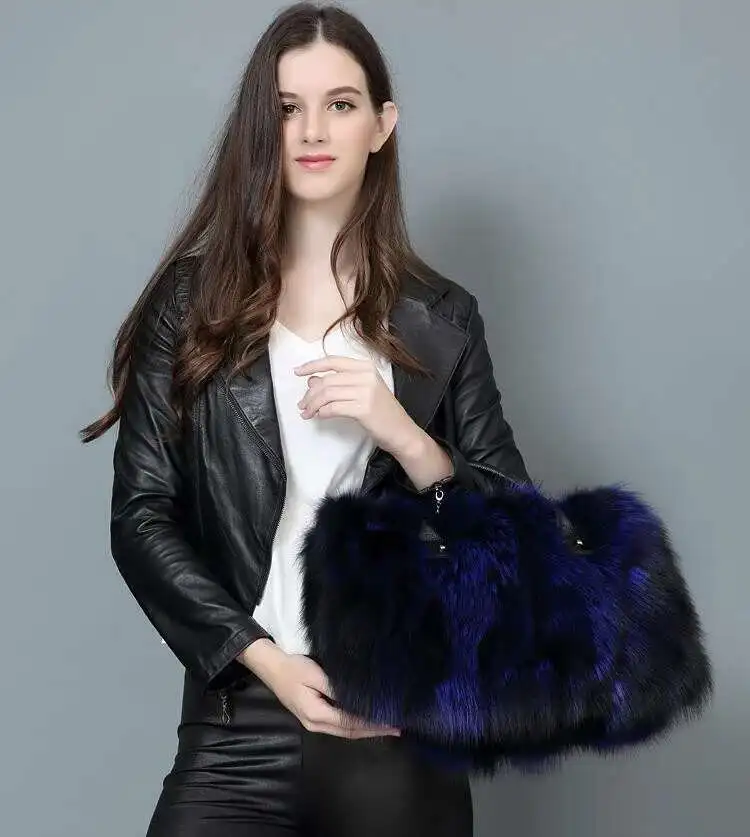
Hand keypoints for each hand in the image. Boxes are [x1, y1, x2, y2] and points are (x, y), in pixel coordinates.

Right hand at [263, 651, 401, 738]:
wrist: (271, 668)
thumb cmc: (293, 669)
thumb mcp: (315, 674)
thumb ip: (336, 688)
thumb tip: (359, 699)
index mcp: (317, 715)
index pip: (351, 723)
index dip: (372, 724)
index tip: (391, 722)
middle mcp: (316, 724)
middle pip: (349, 732)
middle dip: (373, 731)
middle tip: (396, 728)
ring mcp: (313, 723)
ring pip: (344, 730)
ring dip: (365, 729)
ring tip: (385, 726)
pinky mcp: (313, 717)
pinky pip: (338, 724)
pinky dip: (354, 724)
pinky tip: (364, 719)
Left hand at [293, 355, 417, 454]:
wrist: (401, 431)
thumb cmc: (381, 412)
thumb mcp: (362, 392)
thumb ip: (339, 383)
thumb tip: (311, 380)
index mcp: (366, 367)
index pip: (333, 361)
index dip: (312, 365)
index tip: (297, 371)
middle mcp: (366, 375)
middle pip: (327, 380)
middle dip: (310, 393)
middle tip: (302, 405)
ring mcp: (366, 391)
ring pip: (327, 394)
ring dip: (313, 404)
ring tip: (307, 413)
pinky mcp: (363, 408)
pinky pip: (333, 408)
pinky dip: (322, 412)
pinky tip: (319, 417)